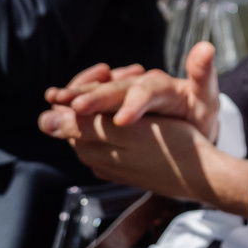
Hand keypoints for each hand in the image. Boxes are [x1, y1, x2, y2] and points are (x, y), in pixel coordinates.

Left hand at [39, 47, 247, 212]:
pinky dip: (120, 118)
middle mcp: (94, 158)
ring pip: (96, 127)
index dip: (77, 89)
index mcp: (90, 147)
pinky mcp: (126, 167)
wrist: (203, 175)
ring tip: (130, 84)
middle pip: (79, 119)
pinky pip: (112, 138)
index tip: (104, 72)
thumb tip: (44, 120)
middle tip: (120, 72)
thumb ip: (84, 125)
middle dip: (92, 93)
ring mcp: (110, 165)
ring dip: (107, 104)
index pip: (63, 113)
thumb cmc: (169, 146)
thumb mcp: (126, 131)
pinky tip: (137, 110)